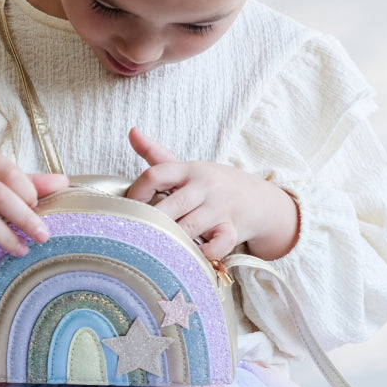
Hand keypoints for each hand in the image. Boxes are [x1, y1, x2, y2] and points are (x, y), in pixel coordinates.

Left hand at [126, 128, 298, 260]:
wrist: (259, 199)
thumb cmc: (213, 185)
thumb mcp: (187, 167)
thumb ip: (156, 154)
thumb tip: (132, 131)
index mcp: (188, 170)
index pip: (156, 174)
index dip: (136, 192)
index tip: (126, 207)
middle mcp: (204, 188)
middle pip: (170, 205)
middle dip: (151, 221)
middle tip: (136, 233)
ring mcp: (219, 209)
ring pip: (190, 227)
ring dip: (172, 239)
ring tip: (157, 246)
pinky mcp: (232, 230)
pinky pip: (218, 244)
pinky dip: (204, 252)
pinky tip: (191, 254)